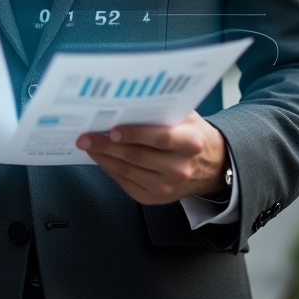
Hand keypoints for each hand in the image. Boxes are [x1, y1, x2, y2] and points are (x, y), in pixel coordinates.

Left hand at [76, 111, 226, 205]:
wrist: (211, 167)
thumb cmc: (194, 136)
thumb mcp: (187, 117)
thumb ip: (163, 110)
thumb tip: (129, 101)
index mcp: (190, 143)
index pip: (160, 138)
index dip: (135, 134)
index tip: (113, 129)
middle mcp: (179, 168)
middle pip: (137, 156)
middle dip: (107, 145)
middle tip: (87, 135)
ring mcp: (166, 187)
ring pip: (127, 171)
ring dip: (104, 157)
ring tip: (88, 144)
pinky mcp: (155, 198)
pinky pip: (126, 182)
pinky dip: (110, 169)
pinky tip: (101, 157)